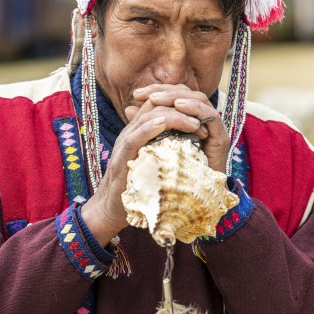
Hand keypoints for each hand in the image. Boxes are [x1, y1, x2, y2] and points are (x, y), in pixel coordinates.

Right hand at [80, 86, 210, 245]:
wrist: (111, 209)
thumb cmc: (135, 188)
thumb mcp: (155, 162)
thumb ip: (166, 150)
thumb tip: (191, 145)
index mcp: (139, 131)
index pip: (159, 104)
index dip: (181, 104)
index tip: (201, 116)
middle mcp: (130, 132)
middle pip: (155, 105)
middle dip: (182, 108)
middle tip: (202, 120)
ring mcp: (125, 143)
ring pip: (147, 117)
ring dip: (174, 117)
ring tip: (194, 123)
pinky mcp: (121, 157)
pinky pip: (134, 137)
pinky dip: (150, 128)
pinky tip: (164, 123)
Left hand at [129, 83, 229, 173]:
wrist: (187, 201)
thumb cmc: (169, 175)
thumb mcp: (152, 145)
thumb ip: (145, 127)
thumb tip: (128, 109)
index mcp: (188, 120)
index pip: (175, 95)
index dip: (157, 90)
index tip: (137, 94)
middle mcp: (202, 121)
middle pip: (187, 94)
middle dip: (166, 91)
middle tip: (147, 95)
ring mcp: (213, 129)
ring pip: (199, 100)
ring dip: (177, 97)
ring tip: (158, 99)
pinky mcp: (221, 138)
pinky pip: (211, 116)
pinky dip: (195, 108)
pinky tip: (179, 106)